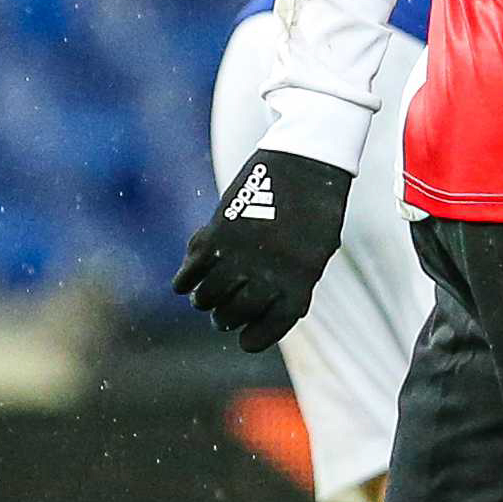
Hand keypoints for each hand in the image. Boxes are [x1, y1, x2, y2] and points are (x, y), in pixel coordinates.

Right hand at [176, 148, 352, 350]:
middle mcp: (268, 273)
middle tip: (222, 315)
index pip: (269, 328)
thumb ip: (292, 284)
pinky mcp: (217, 232)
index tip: (245, 341)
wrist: (306, 160)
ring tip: (206, 297)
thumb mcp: (315, 253)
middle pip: (233, 314)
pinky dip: (185, 280)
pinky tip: (187, 281)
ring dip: (205, 300)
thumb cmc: (316, 208)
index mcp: (298, 282)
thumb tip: (261, 315)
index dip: (255, 339)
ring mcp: (240, 253)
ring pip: (207, 296)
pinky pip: (190, 270)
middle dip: (226, 319)